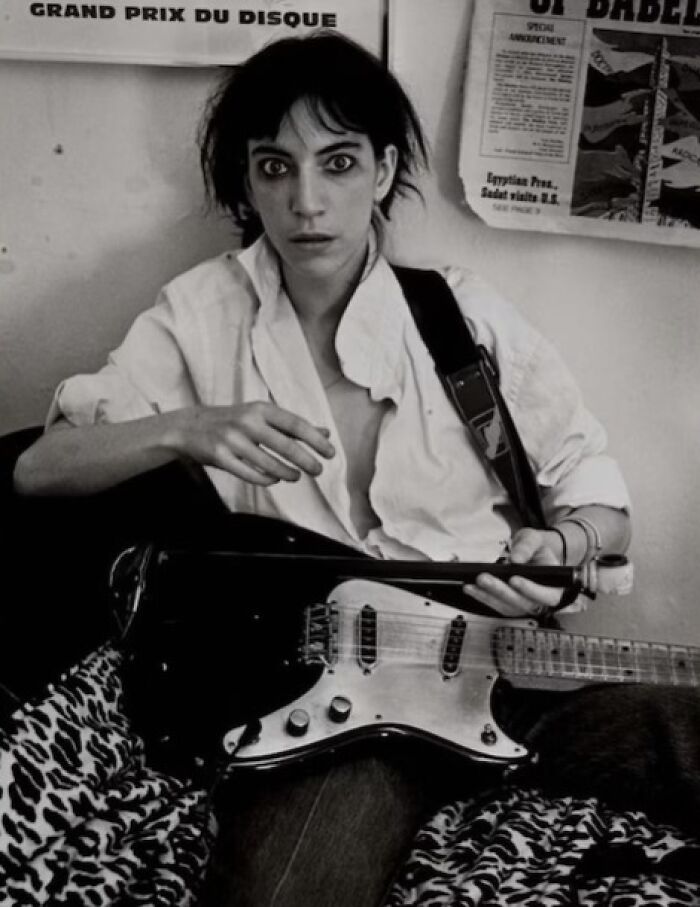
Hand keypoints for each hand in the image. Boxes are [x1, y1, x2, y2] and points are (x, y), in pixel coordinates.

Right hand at [171, 402, 334, 485]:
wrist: (190, 427)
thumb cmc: (234, 422)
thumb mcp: (262, 417)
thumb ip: (292, 426)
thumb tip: (325, 433)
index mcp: (261, 409)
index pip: (296, 425)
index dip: (316, 440)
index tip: (331, 454)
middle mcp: (247, 421)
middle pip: (286, 446)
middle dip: (307, 461)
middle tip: (319, 471)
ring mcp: (232, 439)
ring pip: (269, 464)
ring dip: (288, 473)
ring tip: (297, 476)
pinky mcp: (220, 457)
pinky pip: (250, 474)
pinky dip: (267, 479)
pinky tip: (276, 479)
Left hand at [463, 528, 563, 617]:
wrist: (529, 554)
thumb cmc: (535, 548)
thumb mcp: (534, 539)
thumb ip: (527, 546)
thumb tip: (516, 558)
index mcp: (556, 587)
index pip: (547, 595)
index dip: (531, 590)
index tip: (514, 579)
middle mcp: (541, 601)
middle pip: (522, 603)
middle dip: (501, 591)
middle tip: (483, 578)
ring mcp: (524, 606)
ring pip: (506, 607)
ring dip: (487, 596)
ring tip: (471, 584)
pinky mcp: (509, 606)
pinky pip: (495, 605)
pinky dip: (481, 597)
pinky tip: (469, 588)